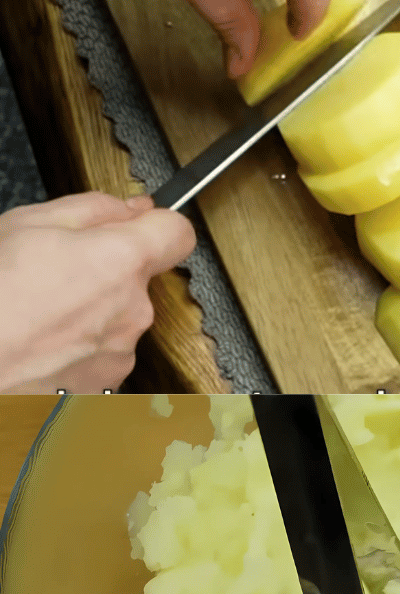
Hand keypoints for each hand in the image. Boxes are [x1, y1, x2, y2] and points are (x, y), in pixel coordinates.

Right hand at [0, 193, 194, 391]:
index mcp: (120, 262)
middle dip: (105, 272)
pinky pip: (104, 352)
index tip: (139, 225)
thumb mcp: (29, 224)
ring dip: (90, 312)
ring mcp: (122, 351)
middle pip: (139, 280)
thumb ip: (93, 209)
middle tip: (56, 274)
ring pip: (119, 318)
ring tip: (42, 314)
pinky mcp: (108, 384)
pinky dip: (80, 347)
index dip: (157, 225)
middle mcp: (133, 310)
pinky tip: (45, 343)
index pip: (177, 234)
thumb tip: (131, 209)